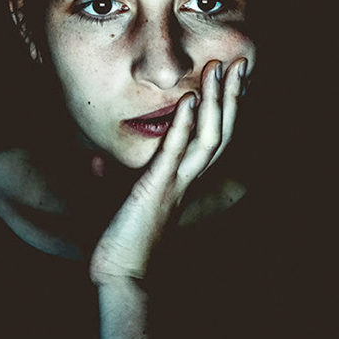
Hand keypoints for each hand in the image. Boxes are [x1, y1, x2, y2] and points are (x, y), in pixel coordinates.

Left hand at [89, 57, 248, 282]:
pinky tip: (190, 99)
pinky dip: (183, 124)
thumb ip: (110, 179)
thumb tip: (98, 161)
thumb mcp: (112, 203)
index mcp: (181, 181)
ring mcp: (175, 183)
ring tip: (222, 70)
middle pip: (220, 131)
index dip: (222, 109)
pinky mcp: (157, 188)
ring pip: (207, 137)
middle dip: (231, 97)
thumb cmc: (119, 243)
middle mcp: (186, 179)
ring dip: (216, 102)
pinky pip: (175, 152)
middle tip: (241, 63)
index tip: (229, 80)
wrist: (120, 275)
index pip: (209, 138)